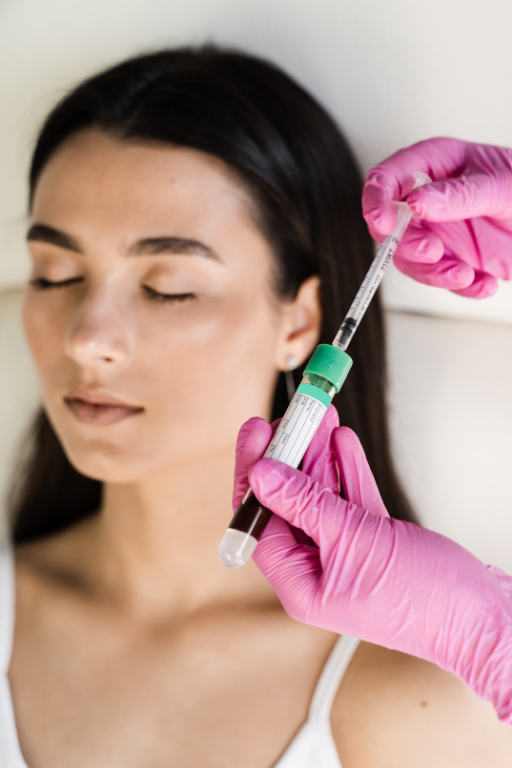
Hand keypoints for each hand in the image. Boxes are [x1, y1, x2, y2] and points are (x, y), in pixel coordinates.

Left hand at [233, 407, 511, 722]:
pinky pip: (350, 500)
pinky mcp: (373, 542)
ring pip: (321, 496)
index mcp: (299, 584)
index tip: (255, 432)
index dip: (252, 473)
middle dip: (289, 457)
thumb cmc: (422, 598)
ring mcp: (346, 554)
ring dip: (319, 456)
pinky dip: (346, 471)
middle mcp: (317, 570)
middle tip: (287, 417)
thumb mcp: (353, 540)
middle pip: (289, 503)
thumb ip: (305, 503)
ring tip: (317, 416)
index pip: (257, 521)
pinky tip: (341, 441)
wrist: (482, 617)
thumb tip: (261, 474)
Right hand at [362, 137, 511, 297]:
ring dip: (433, 273)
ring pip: (409, 260)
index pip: (387, 178)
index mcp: (435, 164)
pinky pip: (441, 279)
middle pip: (390, 227)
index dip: (377, 200)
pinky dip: (461, 288)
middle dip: (406, 245)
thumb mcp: (502, 186)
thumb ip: (460, 194)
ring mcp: (438, 231)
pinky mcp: (452, 258)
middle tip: (431, 251)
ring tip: (464, 274)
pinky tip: (484, 282)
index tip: (385, 223)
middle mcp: (428, 198)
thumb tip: (416, 201)